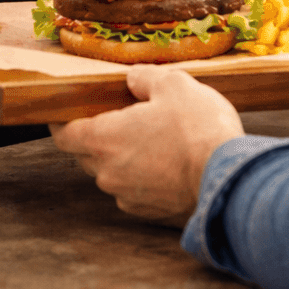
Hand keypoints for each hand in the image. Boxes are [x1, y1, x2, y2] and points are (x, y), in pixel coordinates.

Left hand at [52, 66, 243, 224]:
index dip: (61, 123)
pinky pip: (133, 189)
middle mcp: (108, 172)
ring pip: (111, 173)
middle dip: (97, 136)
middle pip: (86, 154)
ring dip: (121, 157)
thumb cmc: (198, 129)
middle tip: (118, 118)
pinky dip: (141, 176)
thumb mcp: (174, 84)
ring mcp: (127, 195)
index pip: (64, 135)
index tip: (64, 113)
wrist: (227, 178)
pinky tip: (164, 163)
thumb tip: (132, 79)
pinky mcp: (147, 211)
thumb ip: (145, 77)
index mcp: (104, 138)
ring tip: (149, 139)